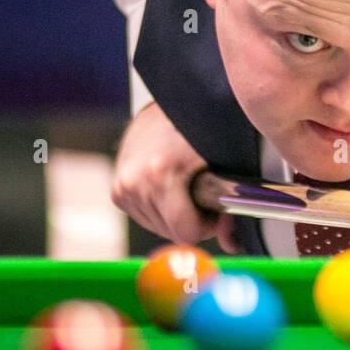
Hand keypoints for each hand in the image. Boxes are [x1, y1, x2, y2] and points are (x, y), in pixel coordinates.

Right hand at [111, 101, 239, 252]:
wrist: (168, 105)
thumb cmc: (200, 129)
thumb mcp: (222, 163)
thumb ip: (230, 207)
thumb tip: (233, 244)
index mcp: (160, 174)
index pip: (185, 232)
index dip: (208, 225)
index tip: (217, 208)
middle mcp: (135, 181)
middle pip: (172, 233)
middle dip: (193, 220)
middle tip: (204, 196)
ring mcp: (123, 186)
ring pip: (158, 228)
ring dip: (177, 216)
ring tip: (187, 188)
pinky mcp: (117, 190)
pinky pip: (146, 217)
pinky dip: (162, 210)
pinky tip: (171, 188)